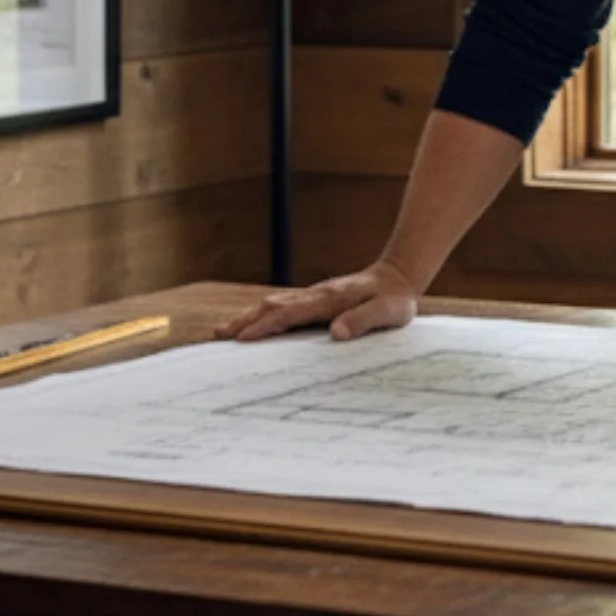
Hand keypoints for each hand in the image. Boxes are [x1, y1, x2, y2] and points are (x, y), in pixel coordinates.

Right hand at [215, 260, 420, 342]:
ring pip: (273, 304)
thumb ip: (363, 320)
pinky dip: (261, 316)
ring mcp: (313, 296)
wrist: (397, 277)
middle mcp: (315, 296)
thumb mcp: (388, 312)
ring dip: (248, 317)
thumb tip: (335, 333)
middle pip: (272, 306)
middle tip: (217, 337)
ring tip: (222, 333)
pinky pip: (282, 308)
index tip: (242, 339)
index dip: (265, 326)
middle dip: (244, 321)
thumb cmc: (394, 299)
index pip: (290, 314)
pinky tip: (251, 326)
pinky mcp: (314, 300)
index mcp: (329, 300)